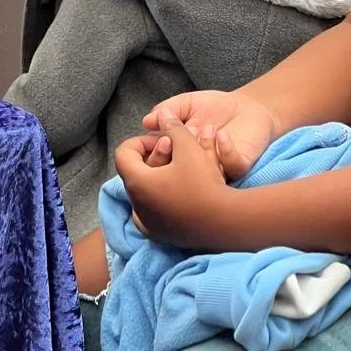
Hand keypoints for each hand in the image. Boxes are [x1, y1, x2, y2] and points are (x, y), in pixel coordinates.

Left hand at [115, 120, 230, 249]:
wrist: (226, 222)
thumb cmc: (204, 183)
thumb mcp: (189, 148)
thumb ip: (173, 128)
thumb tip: (163, 114)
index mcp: (137, 182)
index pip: (123, 153)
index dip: (141, 142)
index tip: (163, 140)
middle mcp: (137, 205)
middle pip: (133, 173)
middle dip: (150, 159)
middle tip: (171, 154)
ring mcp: (148, 224)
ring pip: (143, 195)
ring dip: (155, 180)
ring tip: (176, 171)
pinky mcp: (161, 236)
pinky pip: (152, 213)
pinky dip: (160, 201)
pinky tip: (178, 194)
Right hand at [142, 89, 275, 178]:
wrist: (245, 106)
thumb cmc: (213, 107)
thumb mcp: (186, 104)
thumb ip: (168, 110)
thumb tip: (146, 121)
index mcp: (180, 153)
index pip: (162, 161)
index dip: (157, 152)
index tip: (159, 138)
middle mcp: (197, 166)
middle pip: (180, 175)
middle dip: (176, 157)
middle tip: (178, 139)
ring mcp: (218, 169)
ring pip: (206, 174)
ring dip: (203, 151)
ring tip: (205, 128)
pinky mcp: (240, 166)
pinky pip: (232, 167)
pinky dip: (226, 152)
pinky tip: (222, 135)